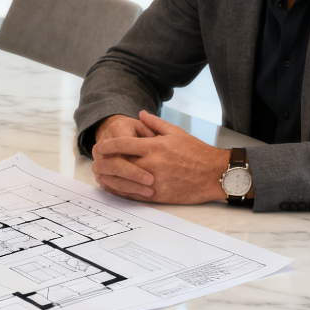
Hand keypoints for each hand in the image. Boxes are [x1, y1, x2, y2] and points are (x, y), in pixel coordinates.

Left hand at [91, 110, 229, 203]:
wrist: (215, 174)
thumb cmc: (197, 152)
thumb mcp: (176, 132)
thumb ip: (155, 123)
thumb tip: (140, 114)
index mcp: (155, 146)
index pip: (122, 144)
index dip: (106, 146)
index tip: (97, 147)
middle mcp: (152, 163)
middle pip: (118, 163)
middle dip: (103, 162)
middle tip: (94, 162)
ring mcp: (154, 181)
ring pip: (123, 181)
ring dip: (108, 178)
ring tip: (100, 175)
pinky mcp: (159, 195)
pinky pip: (134, 194)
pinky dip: (121, 191)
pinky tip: (113, 188)